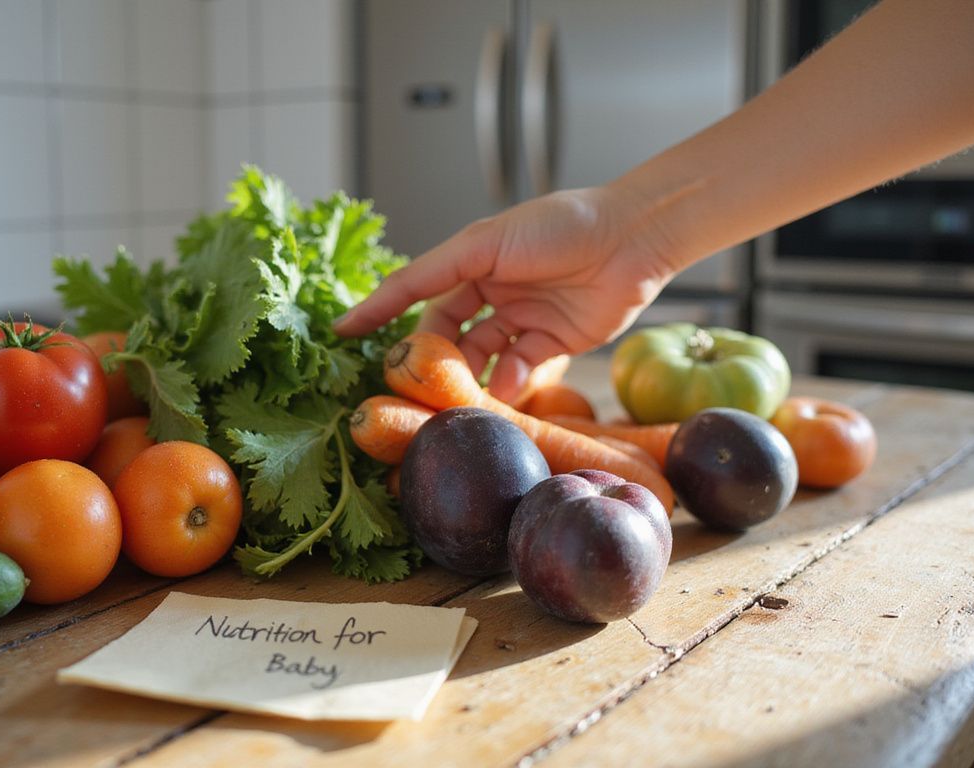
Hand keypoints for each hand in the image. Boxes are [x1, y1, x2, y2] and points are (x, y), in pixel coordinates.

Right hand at [334, 187, 679, 400]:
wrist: (632, 237)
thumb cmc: (558, 225)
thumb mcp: (486, 243)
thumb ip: (437, 275)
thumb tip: (403, 320)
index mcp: (472, 259)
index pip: (414, 290)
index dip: (379, 312)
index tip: (342, 333)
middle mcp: (493, 289)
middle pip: (446, 332)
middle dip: (430, 358)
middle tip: (411, 383)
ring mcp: (523, 317)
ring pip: (480, 357)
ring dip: (469, 377)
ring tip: (456, 396)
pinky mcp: (554, 342)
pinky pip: (519, 369)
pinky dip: (509, 381)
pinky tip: (506, 386)